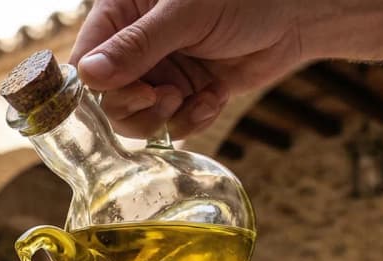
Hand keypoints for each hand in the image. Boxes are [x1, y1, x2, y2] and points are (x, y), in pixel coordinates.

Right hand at [69, 0, 305, 138]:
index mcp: (122, 13)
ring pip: (137, 118)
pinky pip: (172, 125)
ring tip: (190, 98)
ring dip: (163, 118)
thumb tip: (89, 75)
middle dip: (135, 107)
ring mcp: (161, 71)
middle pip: (107, 98)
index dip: (97, 87)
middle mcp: (135, 46)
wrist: (297, 15)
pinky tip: (214, 98)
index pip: (85, 61)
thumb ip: (137, 46)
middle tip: (165, 97)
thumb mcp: (186, 16)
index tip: (132, 92)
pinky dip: (192, 119)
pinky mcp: (186, 94)